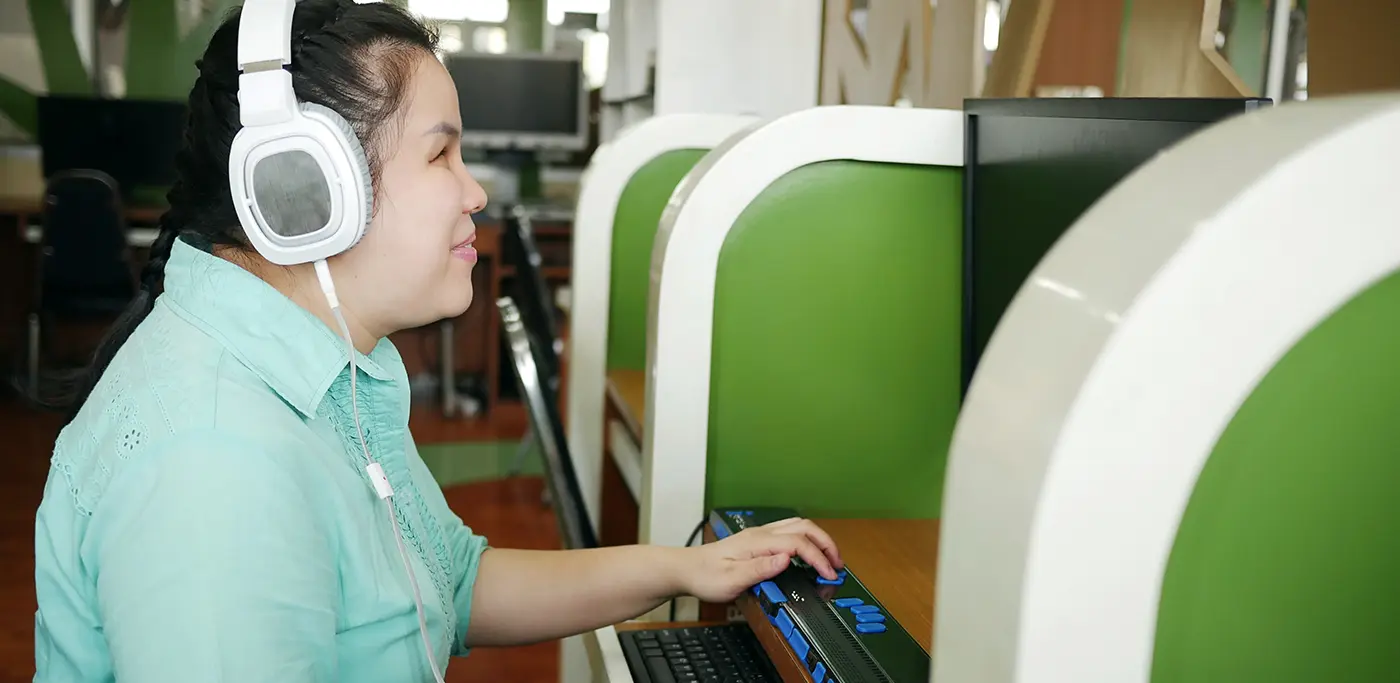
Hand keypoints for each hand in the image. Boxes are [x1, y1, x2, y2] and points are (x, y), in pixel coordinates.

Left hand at [677, 517, 844, 603]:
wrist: (686, 569)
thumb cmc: (706, 576)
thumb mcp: (731, 580)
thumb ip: (760, 570)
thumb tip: (786, 559)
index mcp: (758, 542)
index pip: (798, 543)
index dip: (818, 558)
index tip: (829, 575)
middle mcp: (761, 533)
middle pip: (804, 527)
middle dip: (826, 544)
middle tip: (838, 564)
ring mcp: (760, 534)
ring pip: (799, 526)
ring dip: (818, 540)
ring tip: (829, 559)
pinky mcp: (758, 540)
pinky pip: (790, 532)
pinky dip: (807, 540)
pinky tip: (808, 555)